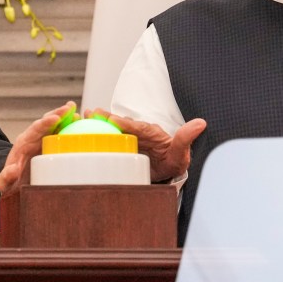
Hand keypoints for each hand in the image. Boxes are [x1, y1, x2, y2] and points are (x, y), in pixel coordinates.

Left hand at [0, 100, 75, 192]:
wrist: (14, 182)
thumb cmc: (10, 181)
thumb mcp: (5, 181)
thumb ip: (6, 175)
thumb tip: (14, 169)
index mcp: (24, 143)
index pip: (34, 129)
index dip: (45, 123)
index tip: (55, 118)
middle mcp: (34, 138)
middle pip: (47, 122)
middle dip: (59, 113)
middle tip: (70, 107)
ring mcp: (44, 140)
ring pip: (56, 125)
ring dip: (67, 117)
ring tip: (80, 113)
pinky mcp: (52, 146)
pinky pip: (62, 134)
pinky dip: (71, 128)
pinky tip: (83, 126)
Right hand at [87, 108, 205, 182]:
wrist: (168, 169)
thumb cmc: (174, 160)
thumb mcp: (181, 153)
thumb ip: (186, 139)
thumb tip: (200, 123)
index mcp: (151, 132)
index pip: (137, 126)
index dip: (125, 122)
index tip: (113, 119)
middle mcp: (137, 132)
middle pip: (119, 124)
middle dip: (105, 118)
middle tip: (90, 112)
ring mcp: (128, 139)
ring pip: (111, 129)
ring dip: (97, 124)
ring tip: (82, 118)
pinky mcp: (121, 146)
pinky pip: (108, 139)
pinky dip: (96, 135)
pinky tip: (82, 136)